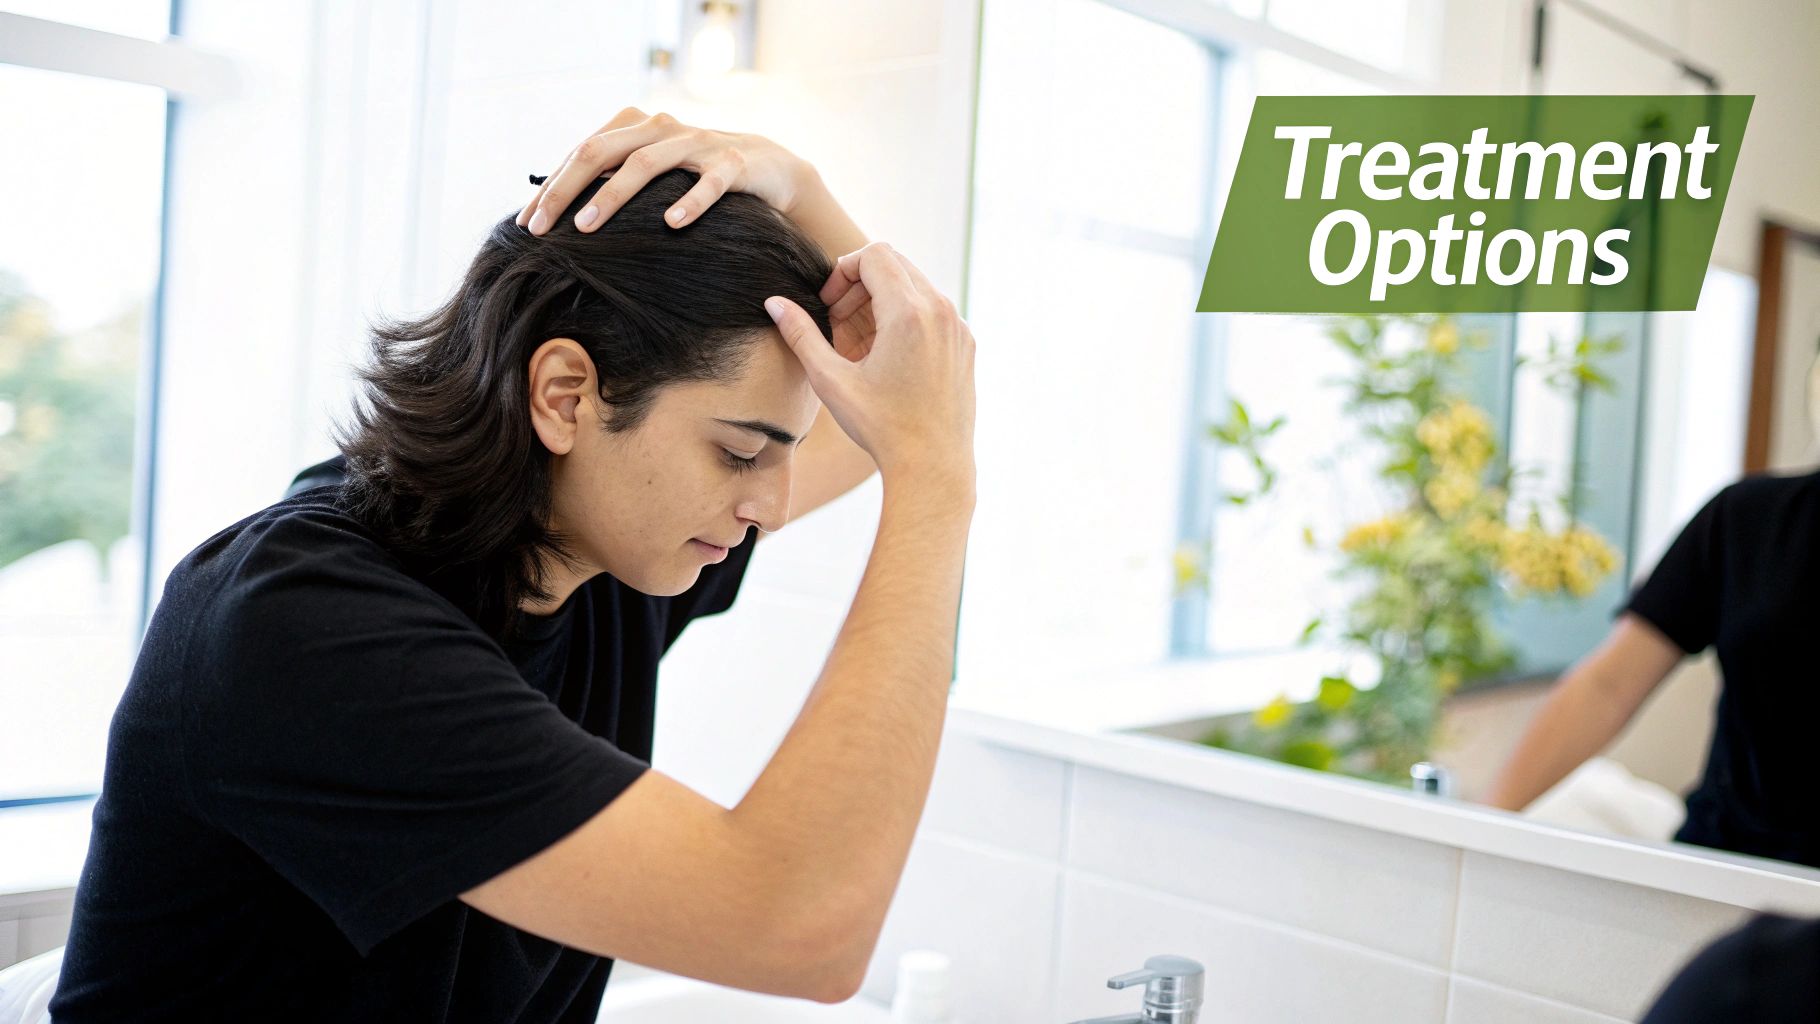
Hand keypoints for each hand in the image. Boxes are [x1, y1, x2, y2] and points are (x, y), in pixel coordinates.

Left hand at [517, 107, 814, 235]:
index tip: (526, 223)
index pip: (581, 151)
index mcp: (637, 126)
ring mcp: (698, 144)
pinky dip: (690, 202)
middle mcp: (662, 128)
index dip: (550, 186)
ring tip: (587, 227)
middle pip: (602, 151)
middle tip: (541, 228)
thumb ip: (614, 177)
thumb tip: (556, 207)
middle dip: (566, 189)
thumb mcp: (654, 171)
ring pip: (647, 164)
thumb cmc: (699, 175)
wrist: (768, 168)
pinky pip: (710, 183)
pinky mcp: (733, 164)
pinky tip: (671, 224)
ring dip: (612, 195)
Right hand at [765, 243, 975, 484]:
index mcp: (909, 312)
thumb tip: (774, 303)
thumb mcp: (831, 380)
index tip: (828, 304)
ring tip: (859, 345)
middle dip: (861, 284)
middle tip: (837, 321)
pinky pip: (933, 311)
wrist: (933, 466)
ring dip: (882, 301)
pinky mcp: (966, 345)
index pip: (874, 254)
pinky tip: (886, 358)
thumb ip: (801, 335)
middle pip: (895, 264)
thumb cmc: (881, 427)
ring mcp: (959, 327)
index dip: (843, 271)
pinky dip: (906, 319)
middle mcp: (941, 311)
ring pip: (915, 287)